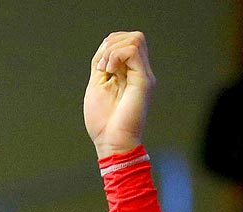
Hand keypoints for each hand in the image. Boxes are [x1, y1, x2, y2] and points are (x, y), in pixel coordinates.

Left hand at [84, 31, 153, 156]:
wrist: (112, 143)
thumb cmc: (103, 122)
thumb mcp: (97, 85)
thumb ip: (102, 64)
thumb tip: (106, 45)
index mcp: (131, 74)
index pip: (126, 42)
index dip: (109, 46)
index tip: (99, 68)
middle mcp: (141, 73)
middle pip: (134, 37)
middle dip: (112, 44)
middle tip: (102, 67)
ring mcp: (144, 76)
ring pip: (135, 39)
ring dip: (113, 50)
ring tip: (105, 70)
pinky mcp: (144, 82)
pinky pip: (133, 50)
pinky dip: (116, 55)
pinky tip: (109, 71)